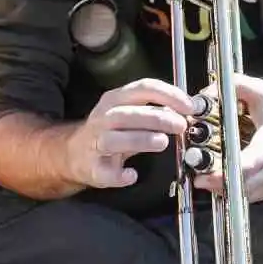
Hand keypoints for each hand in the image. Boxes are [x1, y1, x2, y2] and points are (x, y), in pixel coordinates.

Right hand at [65, 78, 196, 188]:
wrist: (73, 154)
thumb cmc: (110, 132)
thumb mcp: (129, 113)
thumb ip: (156, 111)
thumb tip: (187, 113)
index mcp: (116, 99)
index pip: (143, 88)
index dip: (169, 95)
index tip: (189, 107)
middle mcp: (104, 118)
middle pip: (129, 113)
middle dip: (158, 118)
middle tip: (180, 126)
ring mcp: (96, 142)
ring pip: (115, 139)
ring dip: (140, 139)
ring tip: (162, 142)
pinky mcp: (93, 167)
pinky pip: (105, 172)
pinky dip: (119, 175)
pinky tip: (132, 175)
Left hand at [190, 75, 262, 202]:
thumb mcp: (261, 91)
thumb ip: (235, 87)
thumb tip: (207, 92)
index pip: (249, 164)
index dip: (225, 173)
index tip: (203, 176)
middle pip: (245, 184)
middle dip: (218, 183)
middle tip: (198, 177)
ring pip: (246, 195)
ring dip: (224, 189)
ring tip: (206, 178)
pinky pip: (252, 196)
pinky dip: (235, 190)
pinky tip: (221, 180)